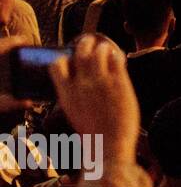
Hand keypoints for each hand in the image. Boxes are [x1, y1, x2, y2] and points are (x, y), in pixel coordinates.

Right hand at [49, 36, 138, 163]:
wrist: (109, 144)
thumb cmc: (94, 133)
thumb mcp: (75, 113)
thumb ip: (75, 96)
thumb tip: (78, 85)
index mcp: (66, 93)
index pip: (56, 65)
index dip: (64, 58)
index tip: (71, 58)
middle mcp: (81, 84)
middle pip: (79, 52)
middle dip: (84, 43)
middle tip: (90, 42)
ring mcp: (100, 81)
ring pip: (99, 51)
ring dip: (103, 47)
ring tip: (107, 49)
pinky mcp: (119, 82)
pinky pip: (117, 59)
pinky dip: (117, 55)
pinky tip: (119, 58)